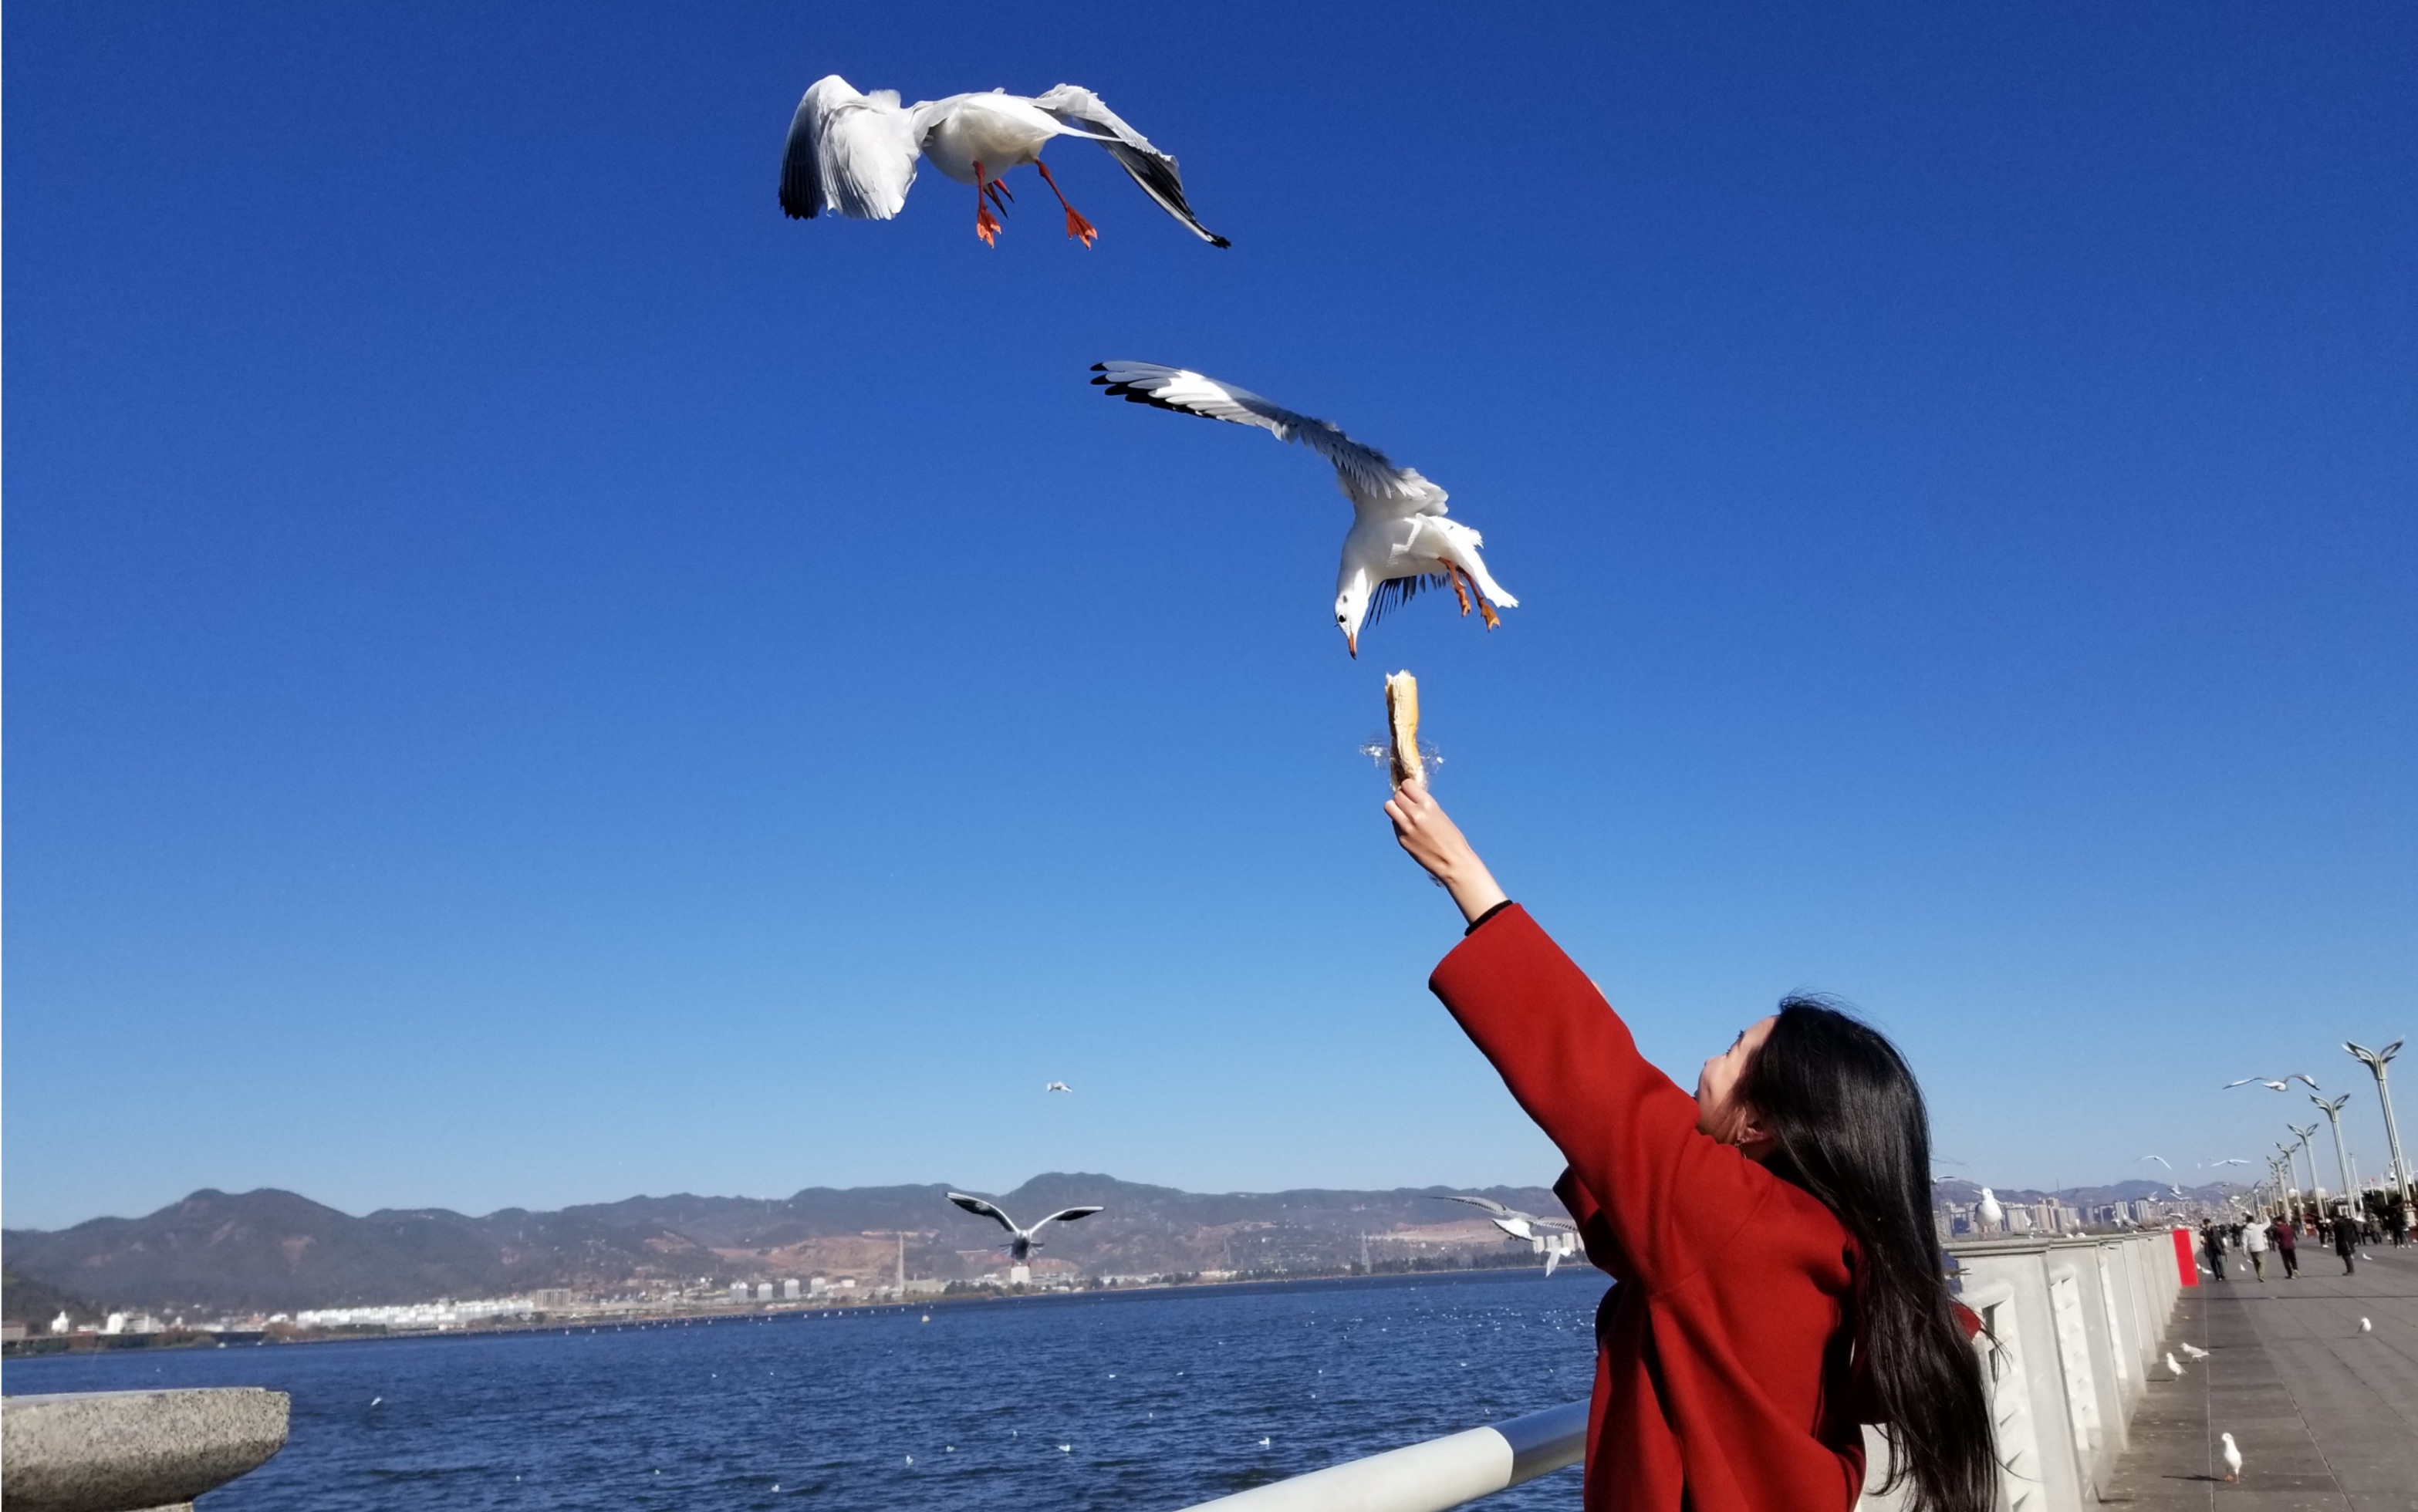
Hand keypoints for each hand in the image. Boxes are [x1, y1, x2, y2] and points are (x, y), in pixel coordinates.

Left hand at [1384, 782, 1508, 923]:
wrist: (1453, 862)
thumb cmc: (1451, 838)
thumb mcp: (1439, 814)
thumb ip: (1423, 805)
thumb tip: (1410, 797)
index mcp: (1428, 804)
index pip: (1407, 785)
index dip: (1408, 787)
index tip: (1411, 791)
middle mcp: (1414, 814)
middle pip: (1396, 795)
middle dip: (1402, 797)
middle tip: (1408, 804)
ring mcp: (1406, 827)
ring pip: (1389, 807)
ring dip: (1395, 808)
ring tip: (1405, 814)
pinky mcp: (1402, 839)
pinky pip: (1394, 824)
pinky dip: (1399, 824)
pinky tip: (1411, 831)